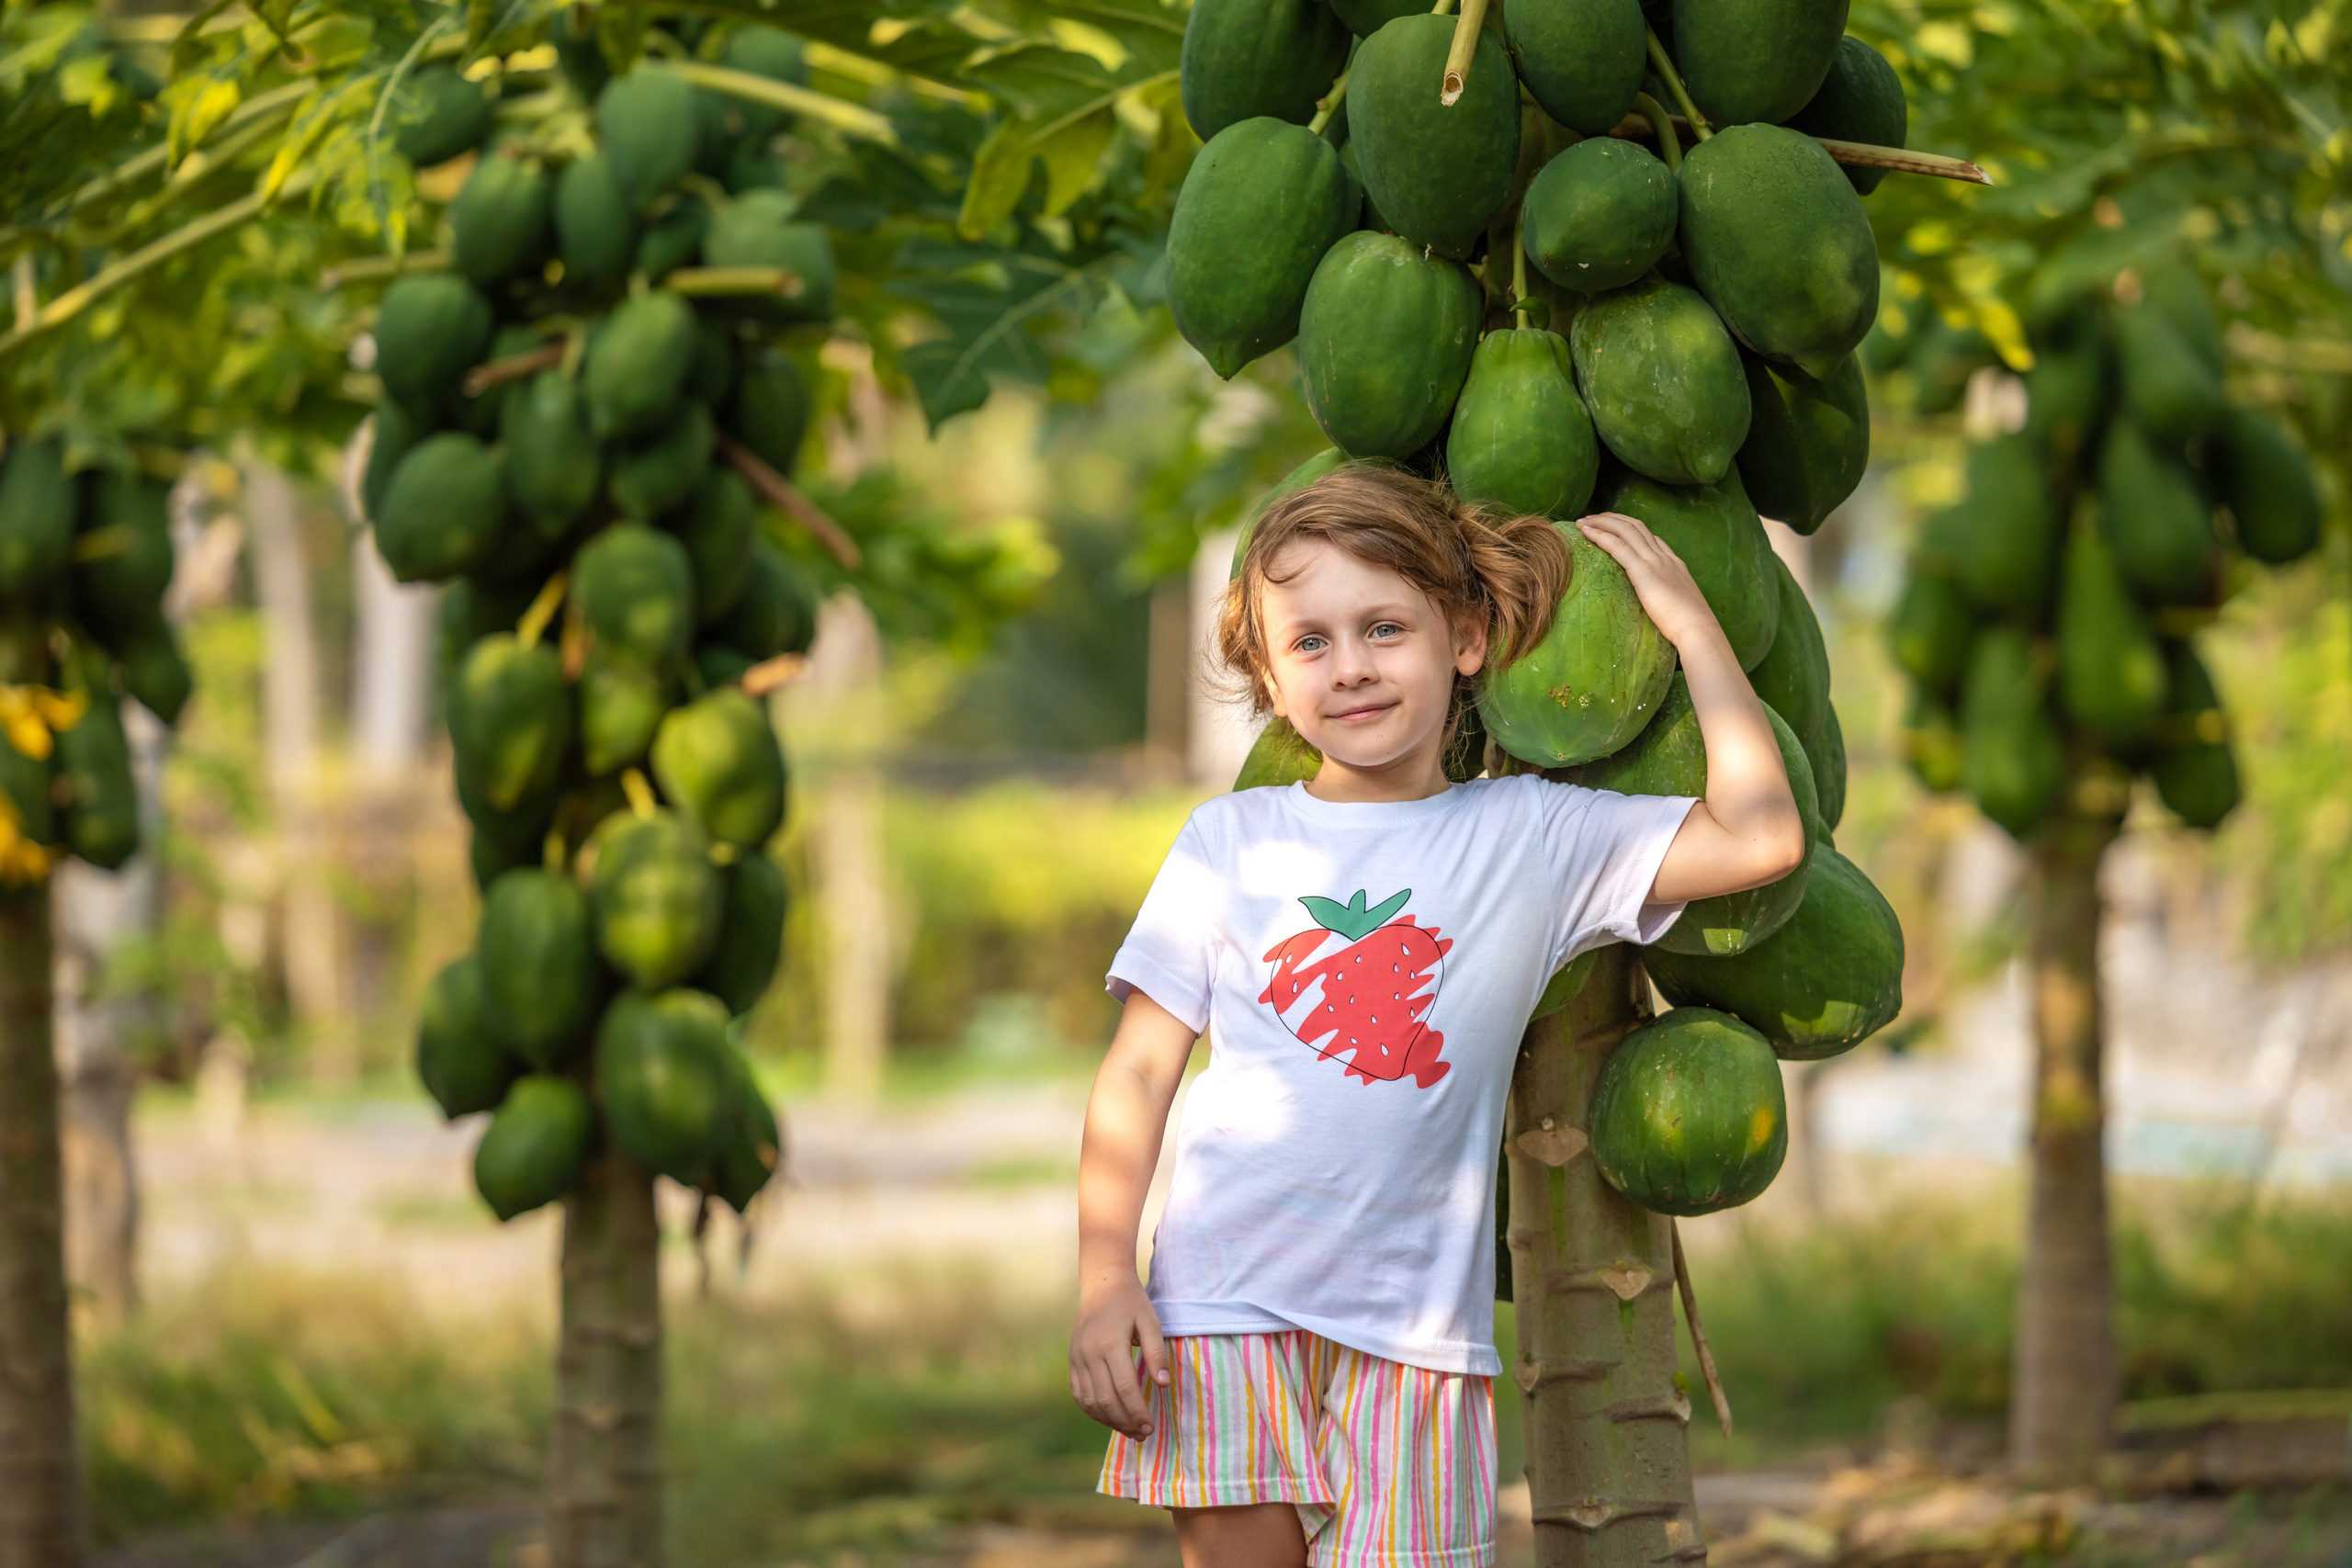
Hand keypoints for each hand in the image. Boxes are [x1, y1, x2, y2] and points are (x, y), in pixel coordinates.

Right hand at [1070, 1275, 1167, 1438]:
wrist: (1102, 1285)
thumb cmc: (1131, 1303)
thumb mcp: (1150, 1321)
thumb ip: (1156, 1353)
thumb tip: (1164, 1385)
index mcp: (1110, 1343)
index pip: (1125, 1387)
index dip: (1138, 1411)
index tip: (1151, 1426)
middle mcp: (1089, 1353)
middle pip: (1106, 1398)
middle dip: (1125, 1421)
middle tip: (1144, 1433)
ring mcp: (1077, 1358)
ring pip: (1090, 1401)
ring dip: (1109, 1420)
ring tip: (1130, 1430)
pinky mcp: (1072, 1361)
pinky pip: (1079, 1394)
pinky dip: (1093, 1410)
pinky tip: (1110, 1417)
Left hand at [1576, 512, 1726, 655]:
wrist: (1697, 628)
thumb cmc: (1689, 626)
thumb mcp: (1679, 604)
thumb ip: (1667, 597)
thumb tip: (1657, 606)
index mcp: (1674, 563)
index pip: (1650, 537)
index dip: (1629, 528)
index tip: (1613, 527)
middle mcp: (1664, 557)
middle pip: (1636, 526)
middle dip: (1612, 519)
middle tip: (1592, 518)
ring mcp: (1654, 562)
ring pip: (1626, 530)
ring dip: (1602, 522)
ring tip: (1584, 521)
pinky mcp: (1643, 571)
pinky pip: (1618, 546)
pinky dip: (1600, 535)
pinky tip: (1586, 532)